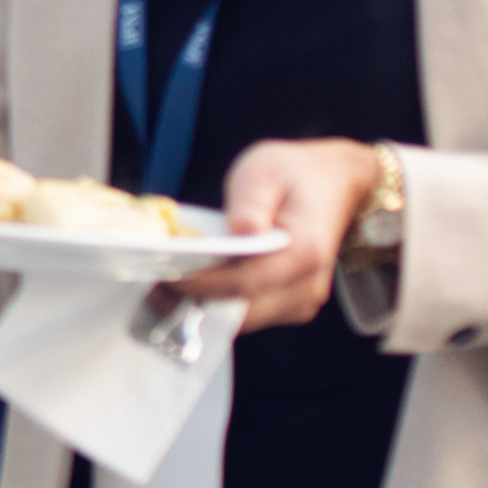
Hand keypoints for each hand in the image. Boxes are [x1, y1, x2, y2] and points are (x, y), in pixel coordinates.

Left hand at [162, 137, 381, 332]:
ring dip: (205, 305)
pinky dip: (221, 302)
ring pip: (244, 318)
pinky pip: (251, 313)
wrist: (332, 182)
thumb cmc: (294, 173)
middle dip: (196, 301)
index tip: (164, 274)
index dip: (201, 284)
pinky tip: (197, 281)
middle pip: (243, 310)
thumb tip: (241, 229)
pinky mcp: (293, 304)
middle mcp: (307, 284)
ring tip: (170, 280)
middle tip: (155, 284)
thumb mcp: (265, 169)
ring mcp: (303, 299)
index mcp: (304, 251)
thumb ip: (251, 199)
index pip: (245, 283)